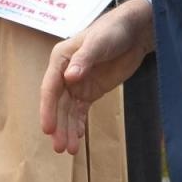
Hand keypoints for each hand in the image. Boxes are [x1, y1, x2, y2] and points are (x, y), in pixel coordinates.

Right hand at [39, 0, 155, 153]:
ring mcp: (77, 83)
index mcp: (60, 59)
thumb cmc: (112, 30)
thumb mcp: (98, 43)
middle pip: (58, 103)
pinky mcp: (91, 90)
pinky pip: (80, 110)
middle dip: (58, 126)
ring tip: (69, 150)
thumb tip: (69, 77)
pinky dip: (78, 124)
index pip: (50, 88)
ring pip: (68, 110)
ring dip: (68, 129)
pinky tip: (78, 138)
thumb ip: (84, 60)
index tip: (48, 129)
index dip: (47, 109)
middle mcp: (64, 72)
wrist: (134, 31)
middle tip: (60, 148)